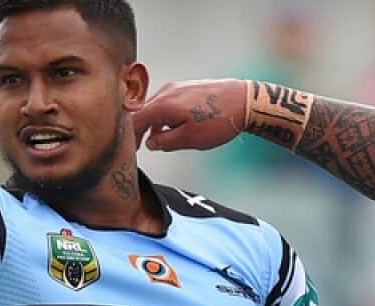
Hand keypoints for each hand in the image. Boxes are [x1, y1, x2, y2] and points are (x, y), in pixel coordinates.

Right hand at [132, 79, 248, 151]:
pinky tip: (171, 127)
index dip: (130, 137)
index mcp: (163, 104)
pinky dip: (163, 116)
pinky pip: (166, 102)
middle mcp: (166, 92)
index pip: (134, 120)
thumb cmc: (220, 120)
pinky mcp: (186, 88)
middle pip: (142, 111)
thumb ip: (165, 141)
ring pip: (155, 107)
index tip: (130, 150)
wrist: (244, 101)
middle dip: (138, 130)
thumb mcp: (190, 139)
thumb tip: (151, 142)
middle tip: (139, 147)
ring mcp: (176, 88)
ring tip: (155, 139)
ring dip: (152, 123)